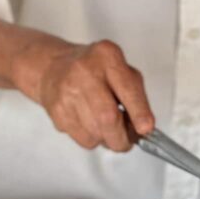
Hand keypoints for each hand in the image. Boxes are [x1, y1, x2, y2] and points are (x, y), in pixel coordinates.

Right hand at [13, 36, 154, 151]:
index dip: (139, 112)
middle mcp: (84, 71)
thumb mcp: (121, 70)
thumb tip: (144, 128)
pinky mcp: (56, 110)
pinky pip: (82, 138)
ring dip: (108, 139)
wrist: (53, 67)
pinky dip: (93, 139)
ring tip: (109, 129)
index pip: (127, 89)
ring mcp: (67, 91)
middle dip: (121, 137)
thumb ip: (136, 96)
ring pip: (95, 133)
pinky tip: (91, 124)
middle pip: (107, 117)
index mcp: (107, 56)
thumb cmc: (95, 70)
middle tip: (127, 142)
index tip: (146, 129)